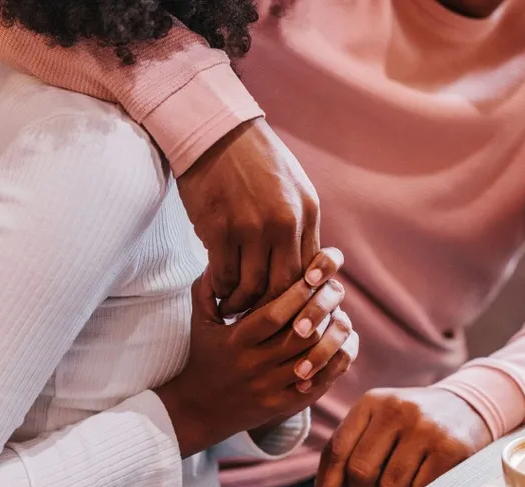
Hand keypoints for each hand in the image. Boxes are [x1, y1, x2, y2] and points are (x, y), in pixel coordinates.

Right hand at [155, 249, 355, 457]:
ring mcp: (270, 388)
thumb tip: (217, 259)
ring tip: (341, 316)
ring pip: (314, 360)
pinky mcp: (282, 405)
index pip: (273, 315)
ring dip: (333, 337)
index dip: (297, 294)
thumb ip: (207, 290)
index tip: (313, 276)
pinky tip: (341, 346)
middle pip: (301, 336)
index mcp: (237, 341)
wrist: (199, 410)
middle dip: (323, 311)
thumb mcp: (200, 323)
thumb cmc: (204, 358)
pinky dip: (334, 365)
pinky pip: (318, 385)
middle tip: (335, 292)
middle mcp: (254, 365)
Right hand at [177, 117, 319, 315]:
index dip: (295, 297)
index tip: (282, 308)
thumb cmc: (252, 159)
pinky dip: (220, 288)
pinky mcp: (220, 229)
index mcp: (306, 211)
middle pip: (284, 286)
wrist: (214, 131)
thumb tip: (302, 265)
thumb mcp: (290, 186)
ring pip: (253, 287)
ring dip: (241, 303)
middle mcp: (284, 222)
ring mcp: (252, 227)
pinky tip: (215, 288)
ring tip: (232, 306)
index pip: (309, 271)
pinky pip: (224, 275)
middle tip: (257, 317)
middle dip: (270, 308)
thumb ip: (299, 223)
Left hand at [314, 388, 492, 486]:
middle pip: (360, 471)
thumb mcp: (381, 420)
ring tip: (407, 476)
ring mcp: (425, 426)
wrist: (469, 405)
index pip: (336, 450)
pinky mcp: (450, 446)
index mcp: (371, 402)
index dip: (326, 486)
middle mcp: (396, 408)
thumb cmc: (413, 422)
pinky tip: (426, 476)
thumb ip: (354, 446)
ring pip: (390, 485)